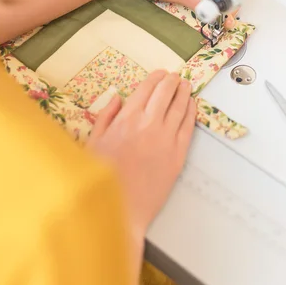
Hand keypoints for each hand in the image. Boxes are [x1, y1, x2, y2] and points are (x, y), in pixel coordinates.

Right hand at [87, 70, 195, 240]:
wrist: (120, 210)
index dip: (155, 78)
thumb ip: (105, 118)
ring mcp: (166, 138)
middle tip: (175, 77)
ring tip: (186, 85)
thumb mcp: (93, 143)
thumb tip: (117, 98)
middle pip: (165, 93)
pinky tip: (192, 105)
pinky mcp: (178, 155)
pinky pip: (188, 127)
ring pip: (179, 107)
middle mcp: (148, 123)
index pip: (146, 89)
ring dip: (184, 93)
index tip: (160, 74)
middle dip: (171, 81)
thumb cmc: (102, 179)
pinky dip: (191, 112)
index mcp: (126, 119)